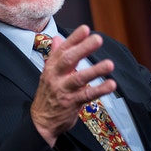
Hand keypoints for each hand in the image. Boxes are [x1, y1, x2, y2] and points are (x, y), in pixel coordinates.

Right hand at [30, 25, 116, 146]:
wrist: (41, 122)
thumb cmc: (47, 96)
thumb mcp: (48, 73)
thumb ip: (55, 55)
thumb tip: (57, 38)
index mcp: (51, 67)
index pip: (62, 49)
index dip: (74, 38)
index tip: (85, 28)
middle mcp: (56, 77)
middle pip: (69, 60)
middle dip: (83, 48)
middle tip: (97, 39)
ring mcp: (63, 90)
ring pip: (79, 78)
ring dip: (95, 70)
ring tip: (109, 64)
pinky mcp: (71, 103)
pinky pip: (87, 96)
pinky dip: (99, 90)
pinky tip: (110, 84)